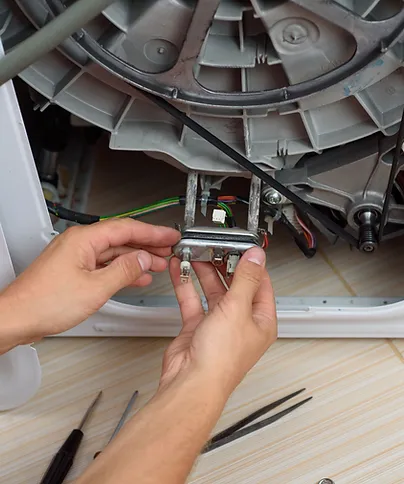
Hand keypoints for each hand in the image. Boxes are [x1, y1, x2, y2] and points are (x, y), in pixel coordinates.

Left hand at [0, 219, 179, 343]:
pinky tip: (136, 277)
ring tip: (159, 264)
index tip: (169, 236)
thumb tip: (144, 260)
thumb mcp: (95, 288)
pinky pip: (105, 265)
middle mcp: (79, 244)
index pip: (126, 228)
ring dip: (137, 259)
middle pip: (121, 239)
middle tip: (169, 249)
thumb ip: (124, 271)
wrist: (17, 319)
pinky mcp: (74, 271)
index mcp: (83, 240)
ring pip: (114, 253)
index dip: (152, 232)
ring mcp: (76, 257)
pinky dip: (122, 270)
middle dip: (147, 244)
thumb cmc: (44, 302)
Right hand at [161, 247, 276, 394]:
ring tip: (197, 253)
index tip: (241, 246)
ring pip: (213, 291)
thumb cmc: (221, 359)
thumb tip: (257, 257)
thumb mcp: (237, 309)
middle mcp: (241, 322)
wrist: (191, 382)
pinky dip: (187, 284)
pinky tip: (182, 269)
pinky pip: (193, 300)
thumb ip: (245, 279)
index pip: (260, 284)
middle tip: (215, 247)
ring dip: (205, 272)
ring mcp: (219, 325)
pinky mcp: (198, 327)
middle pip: (235, 285)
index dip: (252, 264)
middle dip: (224, 265)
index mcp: (261, 320)